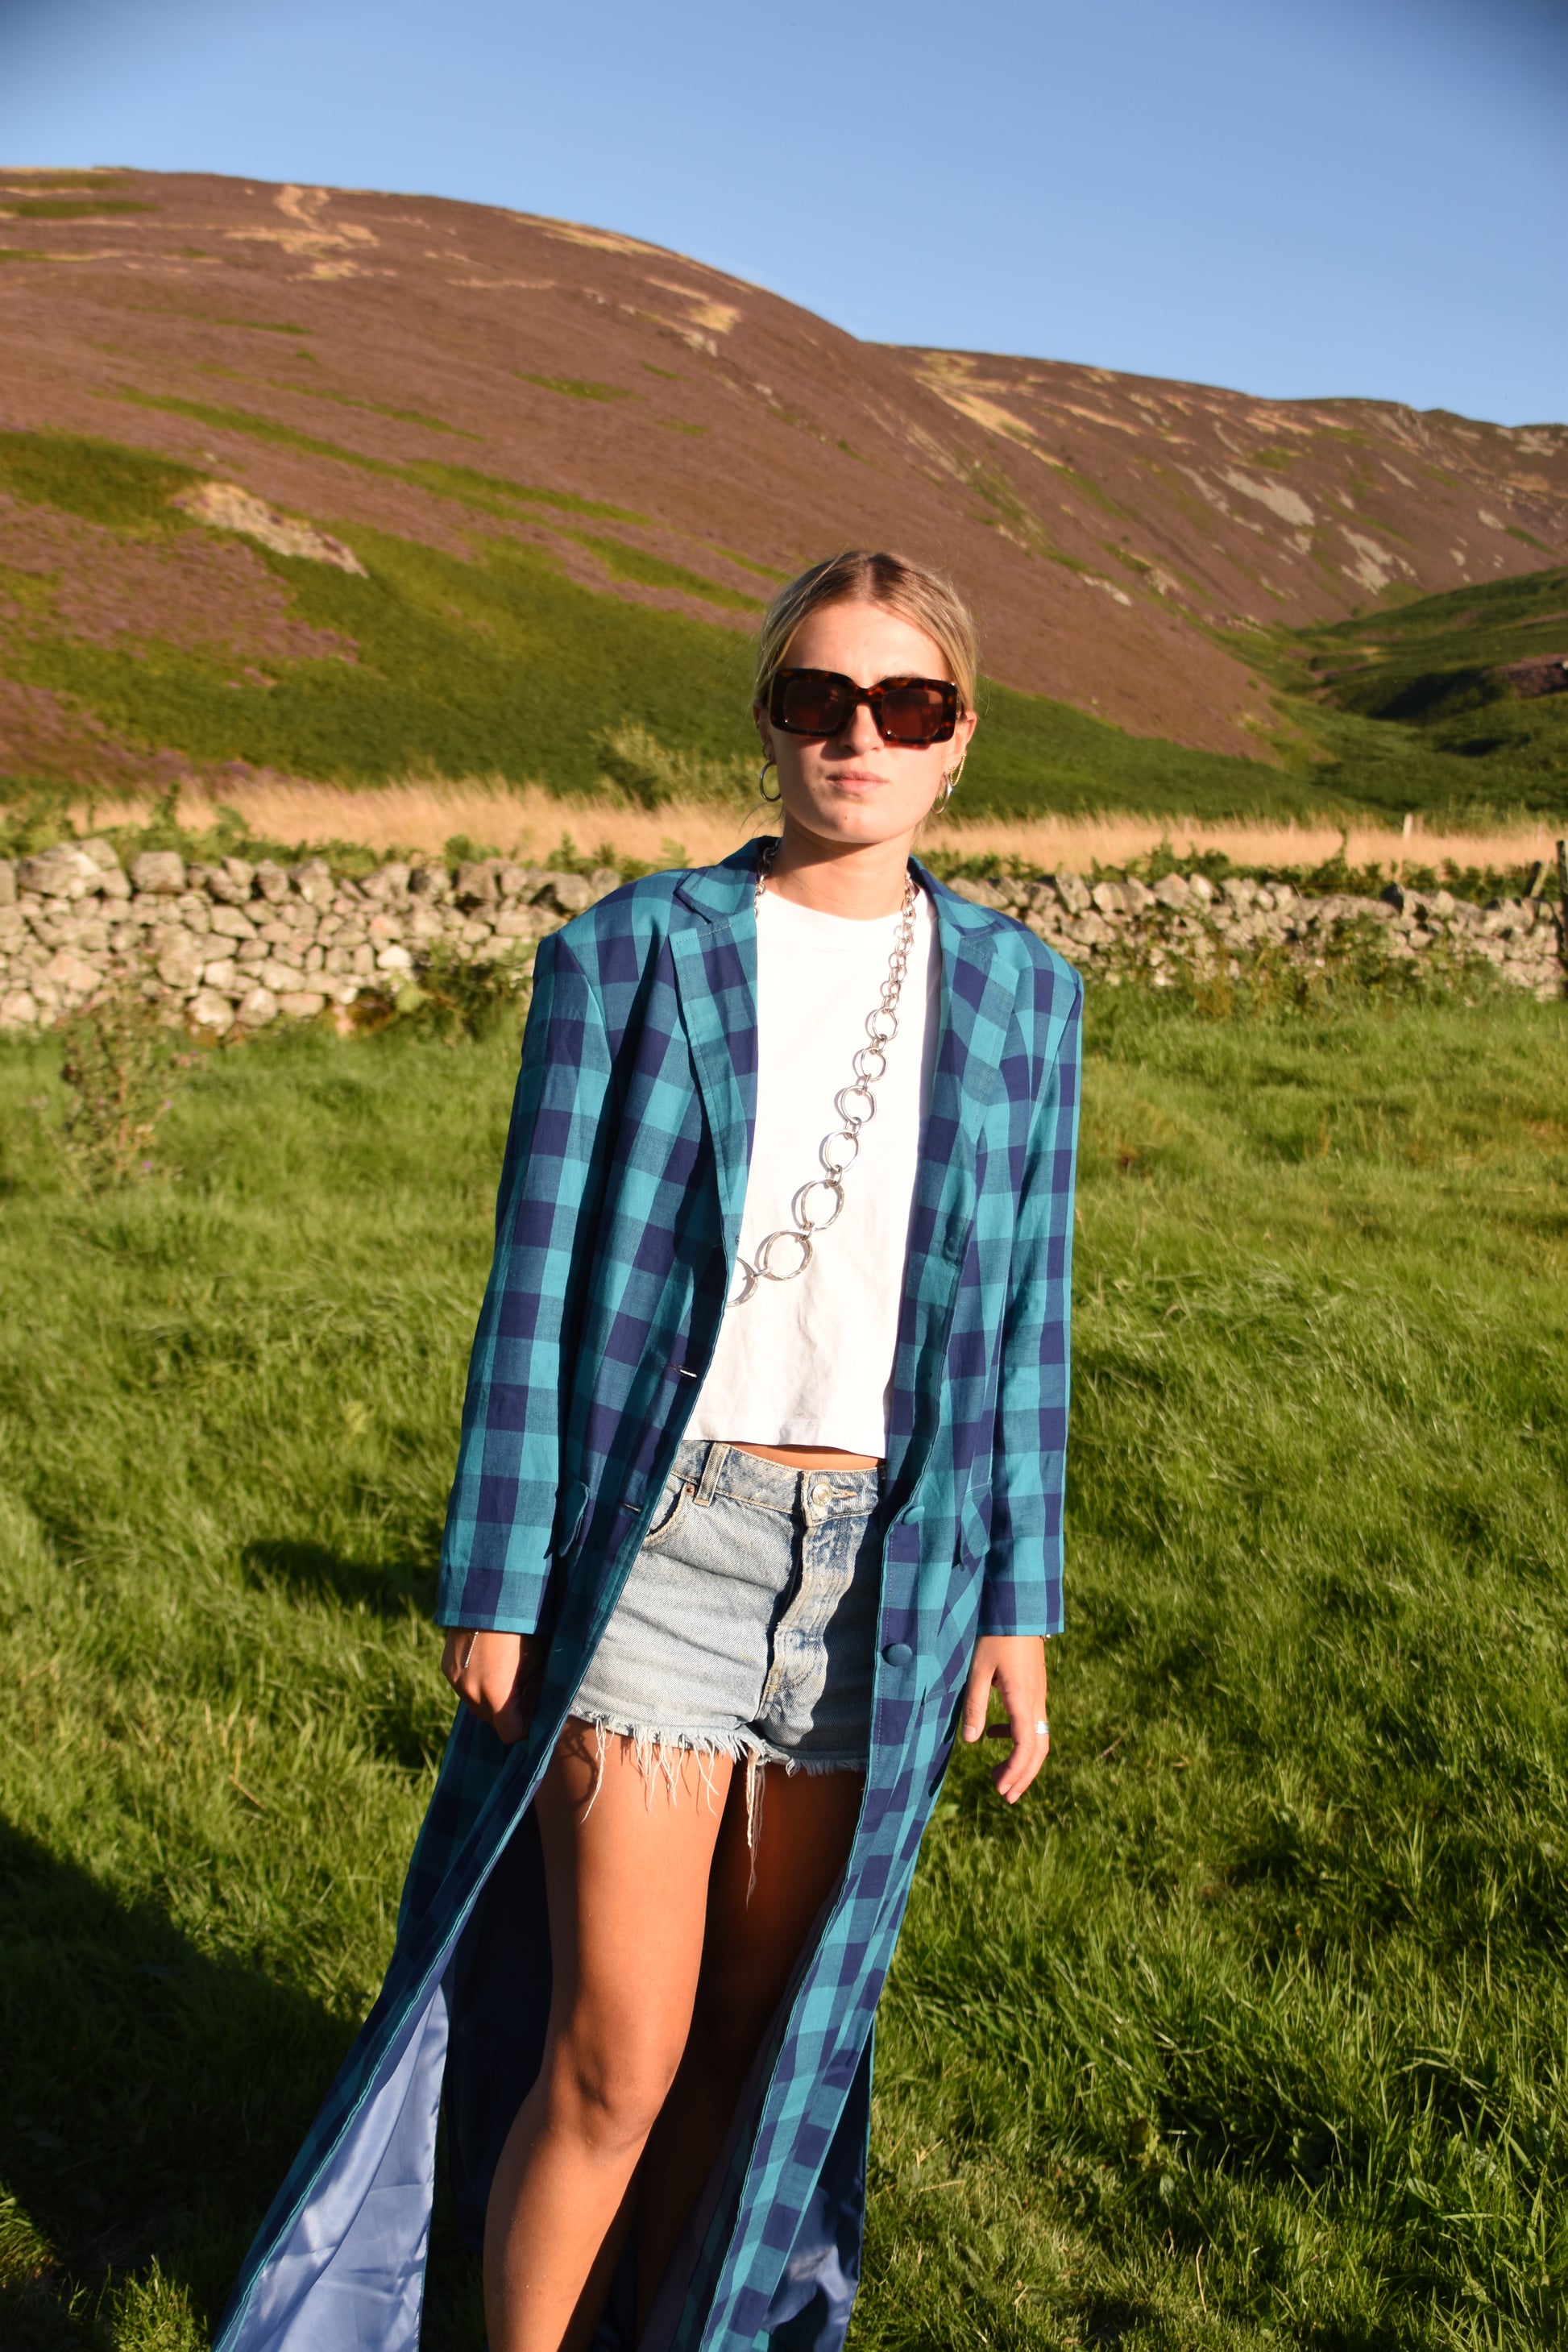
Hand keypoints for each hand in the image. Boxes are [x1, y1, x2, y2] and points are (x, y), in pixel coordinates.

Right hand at [441, 1627, 543, 1744]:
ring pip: (477, 1706)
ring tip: (504, 1673)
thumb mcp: (534, 1660)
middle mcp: (471, 1694)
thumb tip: (532, 1705)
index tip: (531, 1711)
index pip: (510, 1734)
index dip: (524, 1727)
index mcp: (496, 1694)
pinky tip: (487, 1663)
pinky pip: (465, 1688)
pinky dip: (477, 1684)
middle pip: (492, 1721)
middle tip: (522, 1688)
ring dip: (491, 1698)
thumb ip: (531, 1689)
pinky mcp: (447, 1669)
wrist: (485, 1595)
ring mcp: (456, 1682)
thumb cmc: (520, 1627)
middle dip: (508, 1711)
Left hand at [961, 1633, 1049, 1803]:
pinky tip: (994, 1734)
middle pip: (1038, 1749)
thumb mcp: (978, 1671)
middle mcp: (1037, 1701)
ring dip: (1021, 1760)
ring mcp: (1039, 1694)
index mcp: (1024, 1701)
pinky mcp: (1035, 1687)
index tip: (1001, 1790)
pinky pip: (1032, 1721)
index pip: (1025, 1748)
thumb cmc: (995, 1636)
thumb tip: (973, 1742)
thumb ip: (976, 1706)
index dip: (1015, 1773)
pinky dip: (1017, 1737)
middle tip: (1005, 1796)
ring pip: (1038, 1737)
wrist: (1018, 1607)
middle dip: (1023, 1776)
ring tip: (998, 1773)